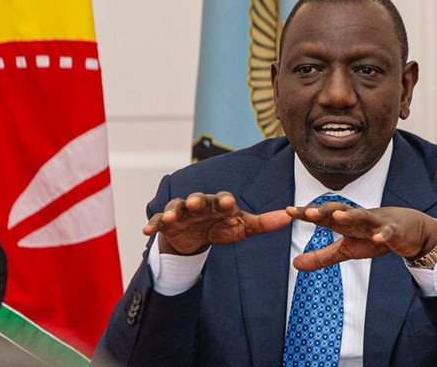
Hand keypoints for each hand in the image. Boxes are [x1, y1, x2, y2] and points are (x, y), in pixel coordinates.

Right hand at [143, 191, 292, 254]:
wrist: (195, 238)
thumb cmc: (221, 228)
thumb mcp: (242, 228)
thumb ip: (264, 223)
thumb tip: (290, 216)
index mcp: (219, 204)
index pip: (223, 199)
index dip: (225, 201)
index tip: (229, 203)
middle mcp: (200, 204)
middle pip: (198, 199)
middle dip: (197, 201)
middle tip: (197, 203)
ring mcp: (182, 212)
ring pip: (177, 207)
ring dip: (174, 211)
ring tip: (172, 217)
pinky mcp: (167, 223)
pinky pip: (159, 222)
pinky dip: (153, 224)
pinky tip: (146, 231)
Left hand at [285, 203, 436, 270]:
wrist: (409, 231)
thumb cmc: (373, 237)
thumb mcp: (345, 249)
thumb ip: (321, 257)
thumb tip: (295, 264)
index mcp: (345, 222)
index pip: (323, 216)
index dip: (307, 214)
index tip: (288, 211)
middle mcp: (358, 218)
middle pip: (339, 211)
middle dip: (324, 211)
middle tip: (308, 213)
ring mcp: (376, 223)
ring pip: (362, 217)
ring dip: (350, 216)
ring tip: (338, 217)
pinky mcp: (393, 232)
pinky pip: (387, 233)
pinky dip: (382, 235)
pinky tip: (376, 238)